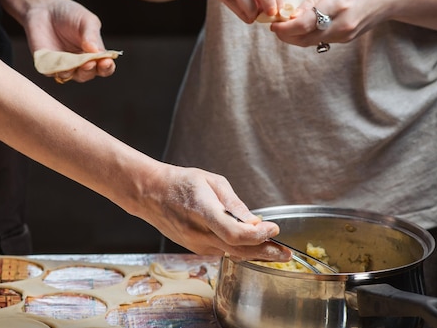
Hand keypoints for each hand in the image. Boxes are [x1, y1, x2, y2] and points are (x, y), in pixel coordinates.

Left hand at [24, 0, 115, 81]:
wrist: (45, 8)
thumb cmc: (70, 15)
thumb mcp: (87, 20)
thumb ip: (92, 35)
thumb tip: (96, 51)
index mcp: (95, 55)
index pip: (105, 67)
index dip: (107, 67)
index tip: (106, 62)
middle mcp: (81, 64)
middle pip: (88, 74)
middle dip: (90, 70)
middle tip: (90, 62)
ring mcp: (64, 66)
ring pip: (71, 75)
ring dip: (73, 70)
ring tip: (74, 61)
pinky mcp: (47, 66)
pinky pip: (53, 71)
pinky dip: (56, 67)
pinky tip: (58, 60)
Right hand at [134, 163, 290, 261]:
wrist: (150, 194)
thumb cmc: (180, 183)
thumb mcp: (212, 182)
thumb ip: (234, 204)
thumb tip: (255, 221)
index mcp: (203, 211)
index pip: (235, 233)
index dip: (258, 235)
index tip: (274, 228)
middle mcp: (199, 233)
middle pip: (238, 251)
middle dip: (266, 253)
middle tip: (287, 253)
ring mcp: (196, 244)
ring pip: (232, 255)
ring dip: (256, 254)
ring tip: (276, 250)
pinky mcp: (196, 248)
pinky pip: (223, 252)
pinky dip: (240, 250)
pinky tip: (253, 245)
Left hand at [270, 0, 404, 46]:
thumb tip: (290, 14)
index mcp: (338, 4)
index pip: (303, 24)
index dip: (284, 28)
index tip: (273, 24)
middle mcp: (342, 24)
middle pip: (304, 39)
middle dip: (286, 36)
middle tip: (276, 26)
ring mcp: (346, 35)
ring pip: (311, 42)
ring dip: (296, 37)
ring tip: (288, 24)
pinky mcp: (347, 39)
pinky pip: (321, 40)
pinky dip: (309, 35)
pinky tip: (305, 25)